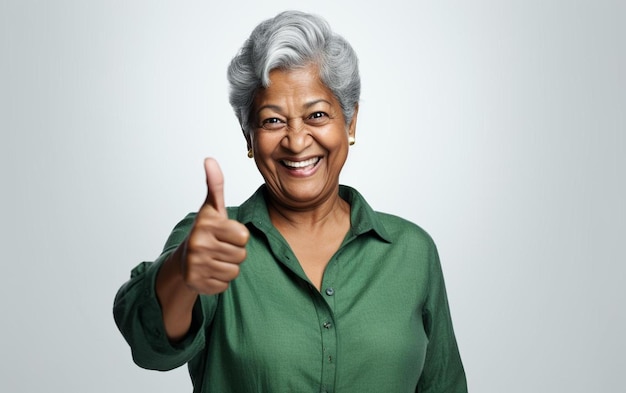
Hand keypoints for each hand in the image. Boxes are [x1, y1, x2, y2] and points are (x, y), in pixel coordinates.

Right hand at [180, 158, 249, 294]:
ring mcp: (196, 265)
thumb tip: (210, 159)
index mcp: (206, 224)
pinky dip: (220, 280)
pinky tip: (210, 271)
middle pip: (241, 255)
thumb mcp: (212, 207)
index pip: (243, 236)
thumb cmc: (207, 230)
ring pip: (234, 271)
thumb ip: (215, 184)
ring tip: (215, 258)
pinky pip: (225, 285)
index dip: (238, 236)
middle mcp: (199, 244)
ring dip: (228, 266)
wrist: (185, 258)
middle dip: (235, 252)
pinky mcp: (197, 283)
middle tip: (220, 247)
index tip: (226, 233)